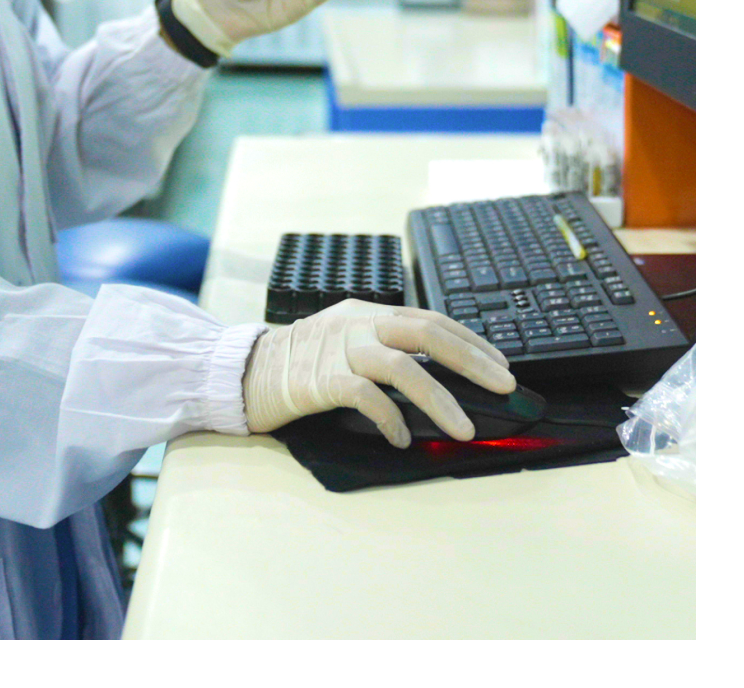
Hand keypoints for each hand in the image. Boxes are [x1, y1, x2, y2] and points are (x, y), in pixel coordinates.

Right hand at [242, 299, 515, 447]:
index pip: (431, 320)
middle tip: (504, 386)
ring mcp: (339, 350)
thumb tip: (441, 374)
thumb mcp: (348, 340)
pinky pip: (366, 397)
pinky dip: (391, 419)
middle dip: (471, 360)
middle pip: (425, 333)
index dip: (471, 341)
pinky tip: (403, 438)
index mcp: (369, 313)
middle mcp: (358, 324)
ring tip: (464, 429)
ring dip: (440, 399)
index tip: (501, 365)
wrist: (248, 370)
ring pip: (402, 367)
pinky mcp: (321, 379)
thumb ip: (386, 347)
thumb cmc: (304, 362)